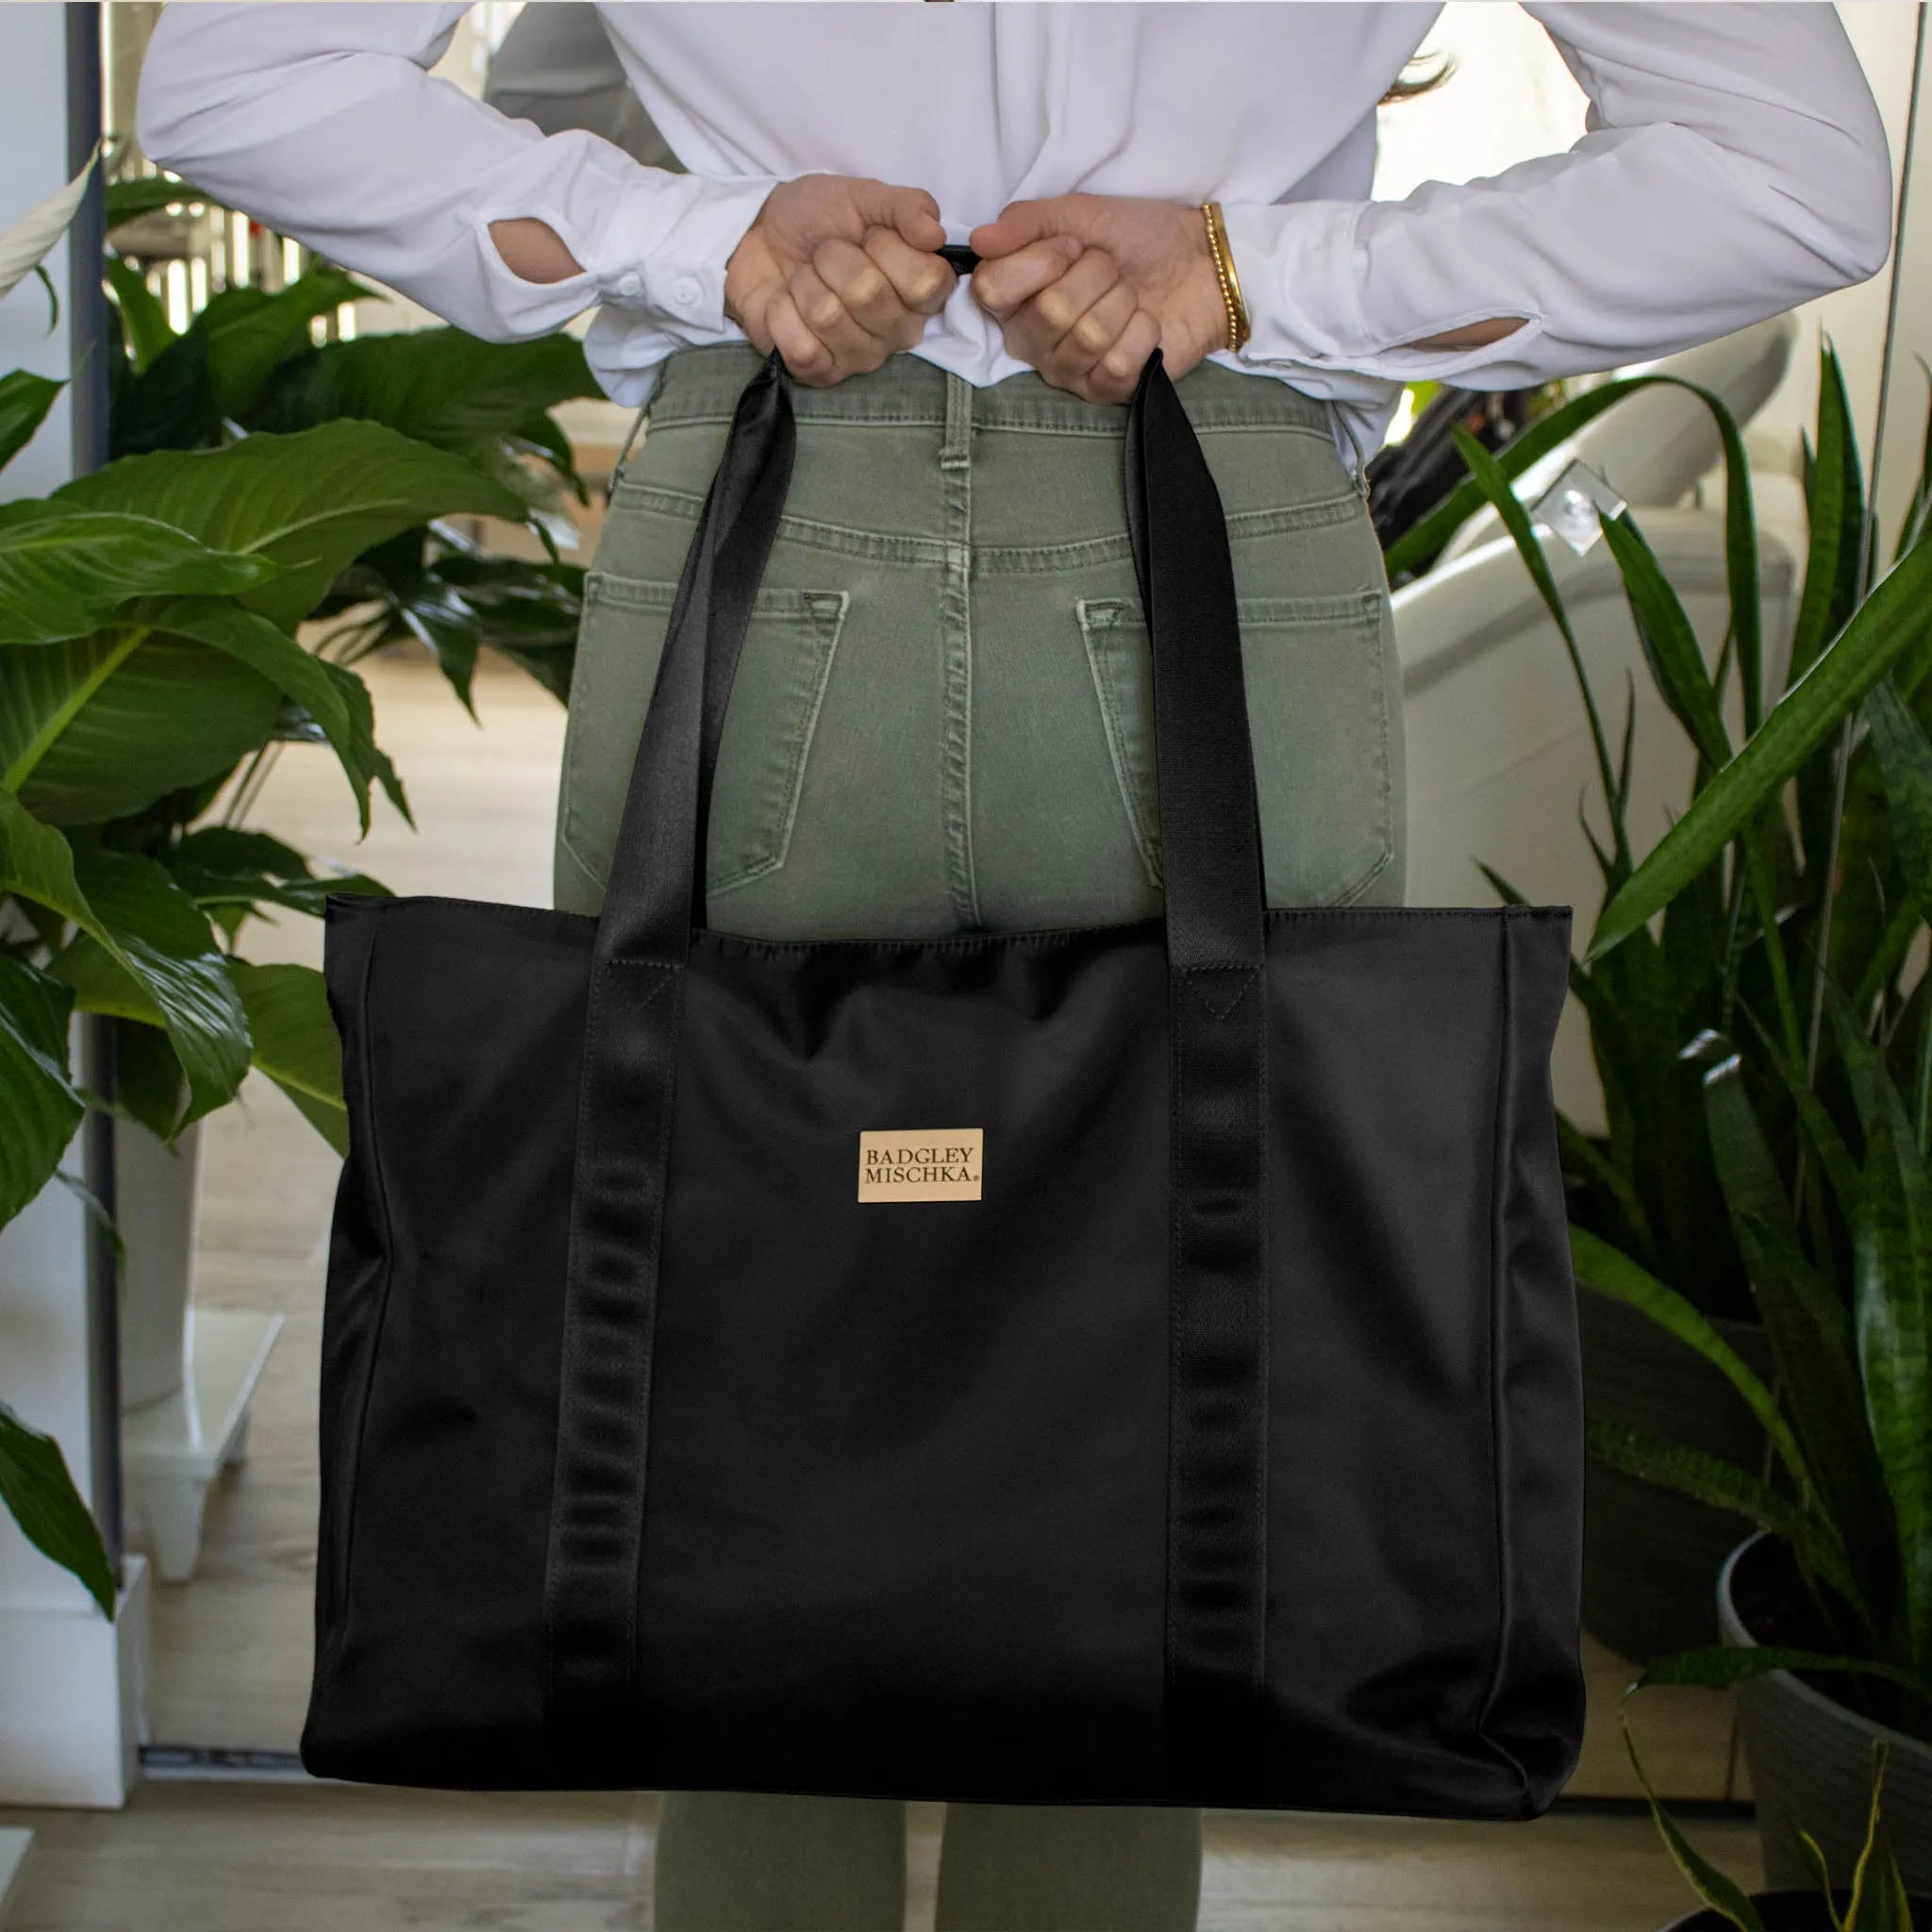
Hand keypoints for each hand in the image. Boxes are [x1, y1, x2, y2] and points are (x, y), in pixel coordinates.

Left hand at [725, 174, 956, 387]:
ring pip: (828, 316)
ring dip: (804, 283)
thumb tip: (935, 233)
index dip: (889, 247)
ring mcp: (862, 358)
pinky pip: (802, 347)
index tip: (870, 235)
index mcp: (922, 291)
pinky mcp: (821, 374)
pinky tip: (787, 305)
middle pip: (869, 294)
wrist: (757, 239)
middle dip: (834, 259)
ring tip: (805, 277)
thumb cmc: (817, 221)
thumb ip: (907, 206)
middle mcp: (900, 331)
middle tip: (826, 254)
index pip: (926, 281)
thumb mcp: (864, 197)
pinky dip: (782, 313)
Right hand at [966, 193, 1231, 403]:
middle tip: (1111, 270)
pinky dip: (1144, 330)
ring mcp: (1068, 371)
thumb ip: (1027, 222)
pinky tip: (1145, 324)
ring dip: (1122, 300)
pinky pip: (1118, 361)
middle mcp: (1032, 341)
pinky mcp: (1107, 391)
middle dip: (1095, 275)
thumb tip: (979, 239)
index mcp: (1015, 296)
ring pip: (1088, 336)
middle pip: (1049, 311)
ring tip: (1130, 294)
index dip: (1039, 260)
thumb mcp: (1080, 213)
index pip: (991, 289)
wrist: (1200, 262)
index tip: (1071, 246)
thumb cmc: (1137, 238)